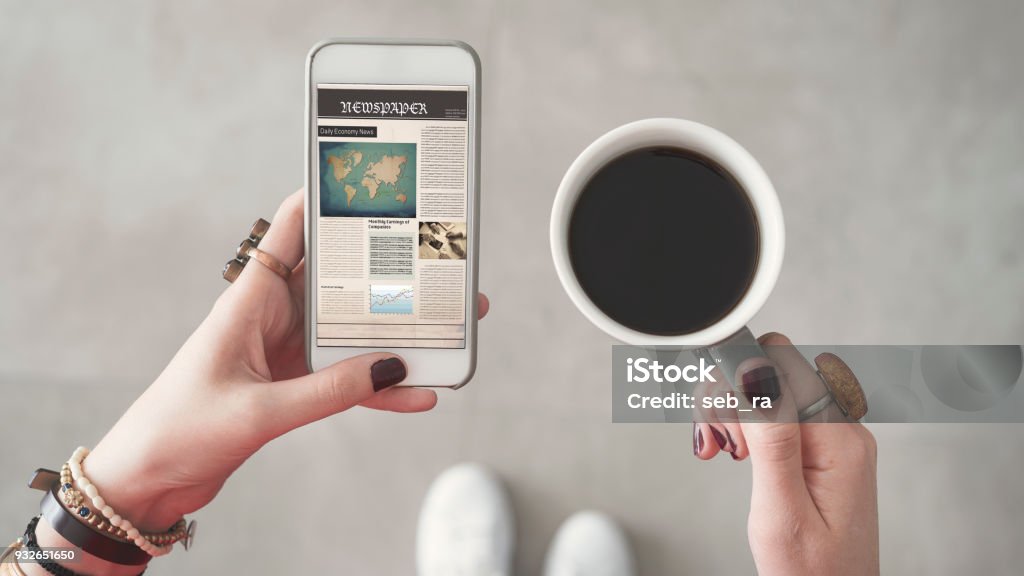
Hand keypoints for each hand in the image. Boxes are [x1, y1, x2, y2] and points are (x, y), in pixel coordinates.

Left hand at [80, 190, 489, 531]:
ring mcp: (284, 351)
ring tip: (446, 331)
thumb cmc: (179, 430)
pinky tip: (415, 394)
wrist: (147, 480)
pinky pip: (346, 378)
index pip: (291, 230)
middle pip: (338, 280)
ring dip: (395, 333)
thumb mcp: (257, 411)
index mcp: (251, 300)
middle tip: (435, 266)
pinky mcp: (290, 386)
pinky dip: (378, 386)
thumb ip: (327, 391)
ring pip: (350, 330)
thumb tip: (391, 368)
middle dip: (387, 272)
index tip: (373, 182)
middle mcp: (272, 316)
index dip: (326, 199)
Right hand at [694, 333, 878, 575]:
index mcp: (839, 440)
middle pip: (772, 370)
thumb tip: (755, 371)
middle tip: (718, 443)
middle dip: (731, 397)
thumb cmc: (812, 574)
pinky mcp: (818, 449)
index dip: (739, 374)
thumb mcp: (781, 509)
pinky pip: (776, 414)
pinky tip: (737, 453)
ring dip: (733, 413)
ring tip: (725, 453)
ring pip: (768, 389)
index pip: (784, 362)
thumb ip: (771, 436)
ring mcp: (832, 438)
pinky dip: (745, 427)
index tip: (715, 405)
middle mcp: (842, 430)